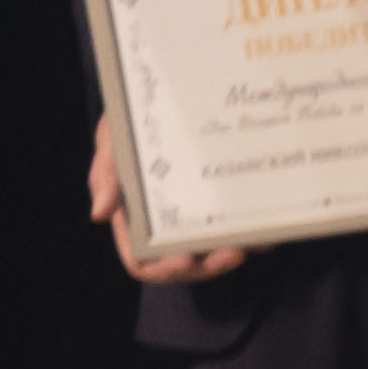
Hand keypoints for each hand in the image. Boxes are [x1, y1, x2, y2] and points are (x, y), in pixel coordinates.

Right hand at [87, 111, 246, 283]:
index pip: (143, 261)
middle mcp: (168, 227)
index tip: (183, 259)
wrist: (165, 100)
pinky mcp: (225, 207)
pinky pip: (241, 232)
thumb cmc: (131, 127)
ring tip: (252, 244)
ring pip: (216, 254)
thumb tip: (99, 214)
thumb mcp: (112, 144)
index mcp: (136, 222)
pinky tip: (268, 231)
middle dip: (209, 266)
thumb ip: (106, 175)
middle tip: (233, 254)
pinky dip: (256, 239)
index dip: (162, 267)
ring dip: (234, 255)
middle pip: (187, 265)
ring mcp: (198, 218)